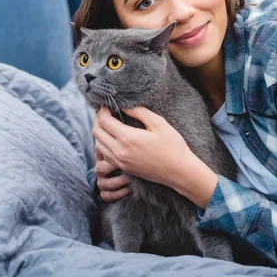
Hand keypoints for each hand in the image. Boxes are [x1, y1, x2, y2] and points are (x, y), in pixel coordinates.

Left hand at [93, 107, 218, 208]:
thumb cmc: (173, 146)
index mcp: (128, 138)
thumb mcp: (159, 123)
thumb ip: (140, 112)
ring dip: (99, 132)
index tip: (107, 104)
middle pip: (96, 132)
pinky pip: (105, 156)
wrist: (179, 172)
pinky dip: (103, 145)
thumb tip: (124, 106)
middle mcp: (120, 151)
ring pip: (98, 145)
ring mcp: (121, 162)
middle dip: (98, 119)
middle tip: (105, 112)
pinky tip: (112, 138)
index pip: (104, 121)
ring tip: (107, 123)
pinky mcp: (124, 168)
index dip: (102, 110)